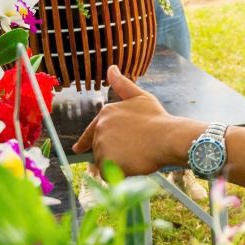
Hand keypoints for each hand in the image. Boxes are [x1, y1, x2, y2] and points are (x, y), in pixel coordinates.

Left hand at [73, 67, 188, 177]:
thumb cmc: (157, 118)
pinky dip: (118, 176)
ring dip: (116, 164)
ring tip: (136, 158)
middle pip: (100, 149)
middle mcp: (100, 128)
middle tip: (134, 151)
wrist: (167, 137)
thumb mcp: (140, 97)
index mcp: (105, 113)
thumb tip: (111, 68)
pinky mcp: (107, 163)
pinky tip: (132, 169)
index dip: (85, 141)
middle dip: (113, 153)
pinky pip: (108, 175)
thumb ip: (122, 84)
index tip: (78, 149)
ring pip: (104, 163)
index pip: (91, 131)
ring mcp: (102, 146)